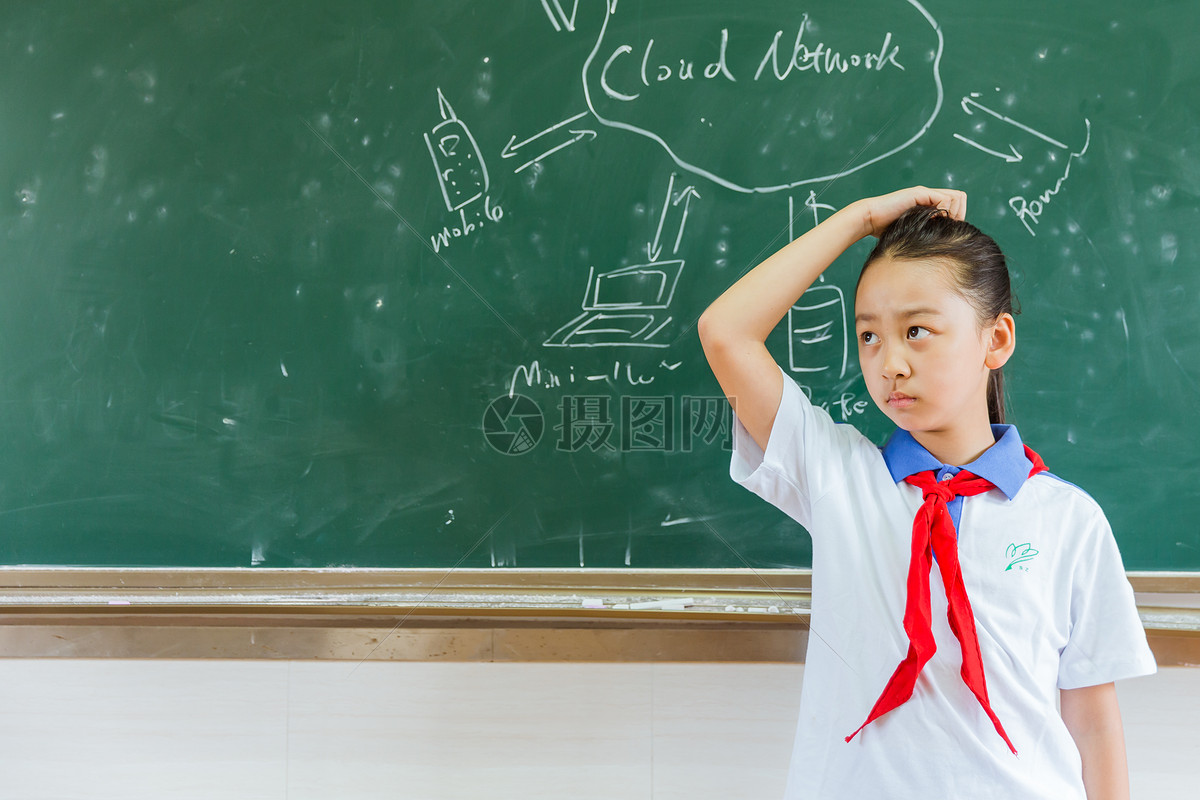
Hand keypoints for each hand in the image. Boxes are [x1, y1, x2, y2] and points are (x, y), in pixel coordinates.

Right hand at [853, 186, 967, 237]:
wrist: (870, 220)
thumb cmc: (886, 230)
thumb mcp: (913, 233)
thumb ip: (927, 232)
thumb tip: (943, 246)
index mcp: (929, 204)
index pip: (957, 204)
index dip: (958, 217)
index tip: (950, 231)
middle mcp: (929, 196)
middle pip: (960, 198)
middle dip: (959, 214)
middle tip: (949, 227)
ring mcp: (925, 193)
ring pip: (956, 197)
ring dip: (953, 212)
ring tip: (941, 224)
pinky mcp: (919, 193)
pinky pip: (943, 198)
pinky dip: (943, 210)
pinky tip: (932, 220)